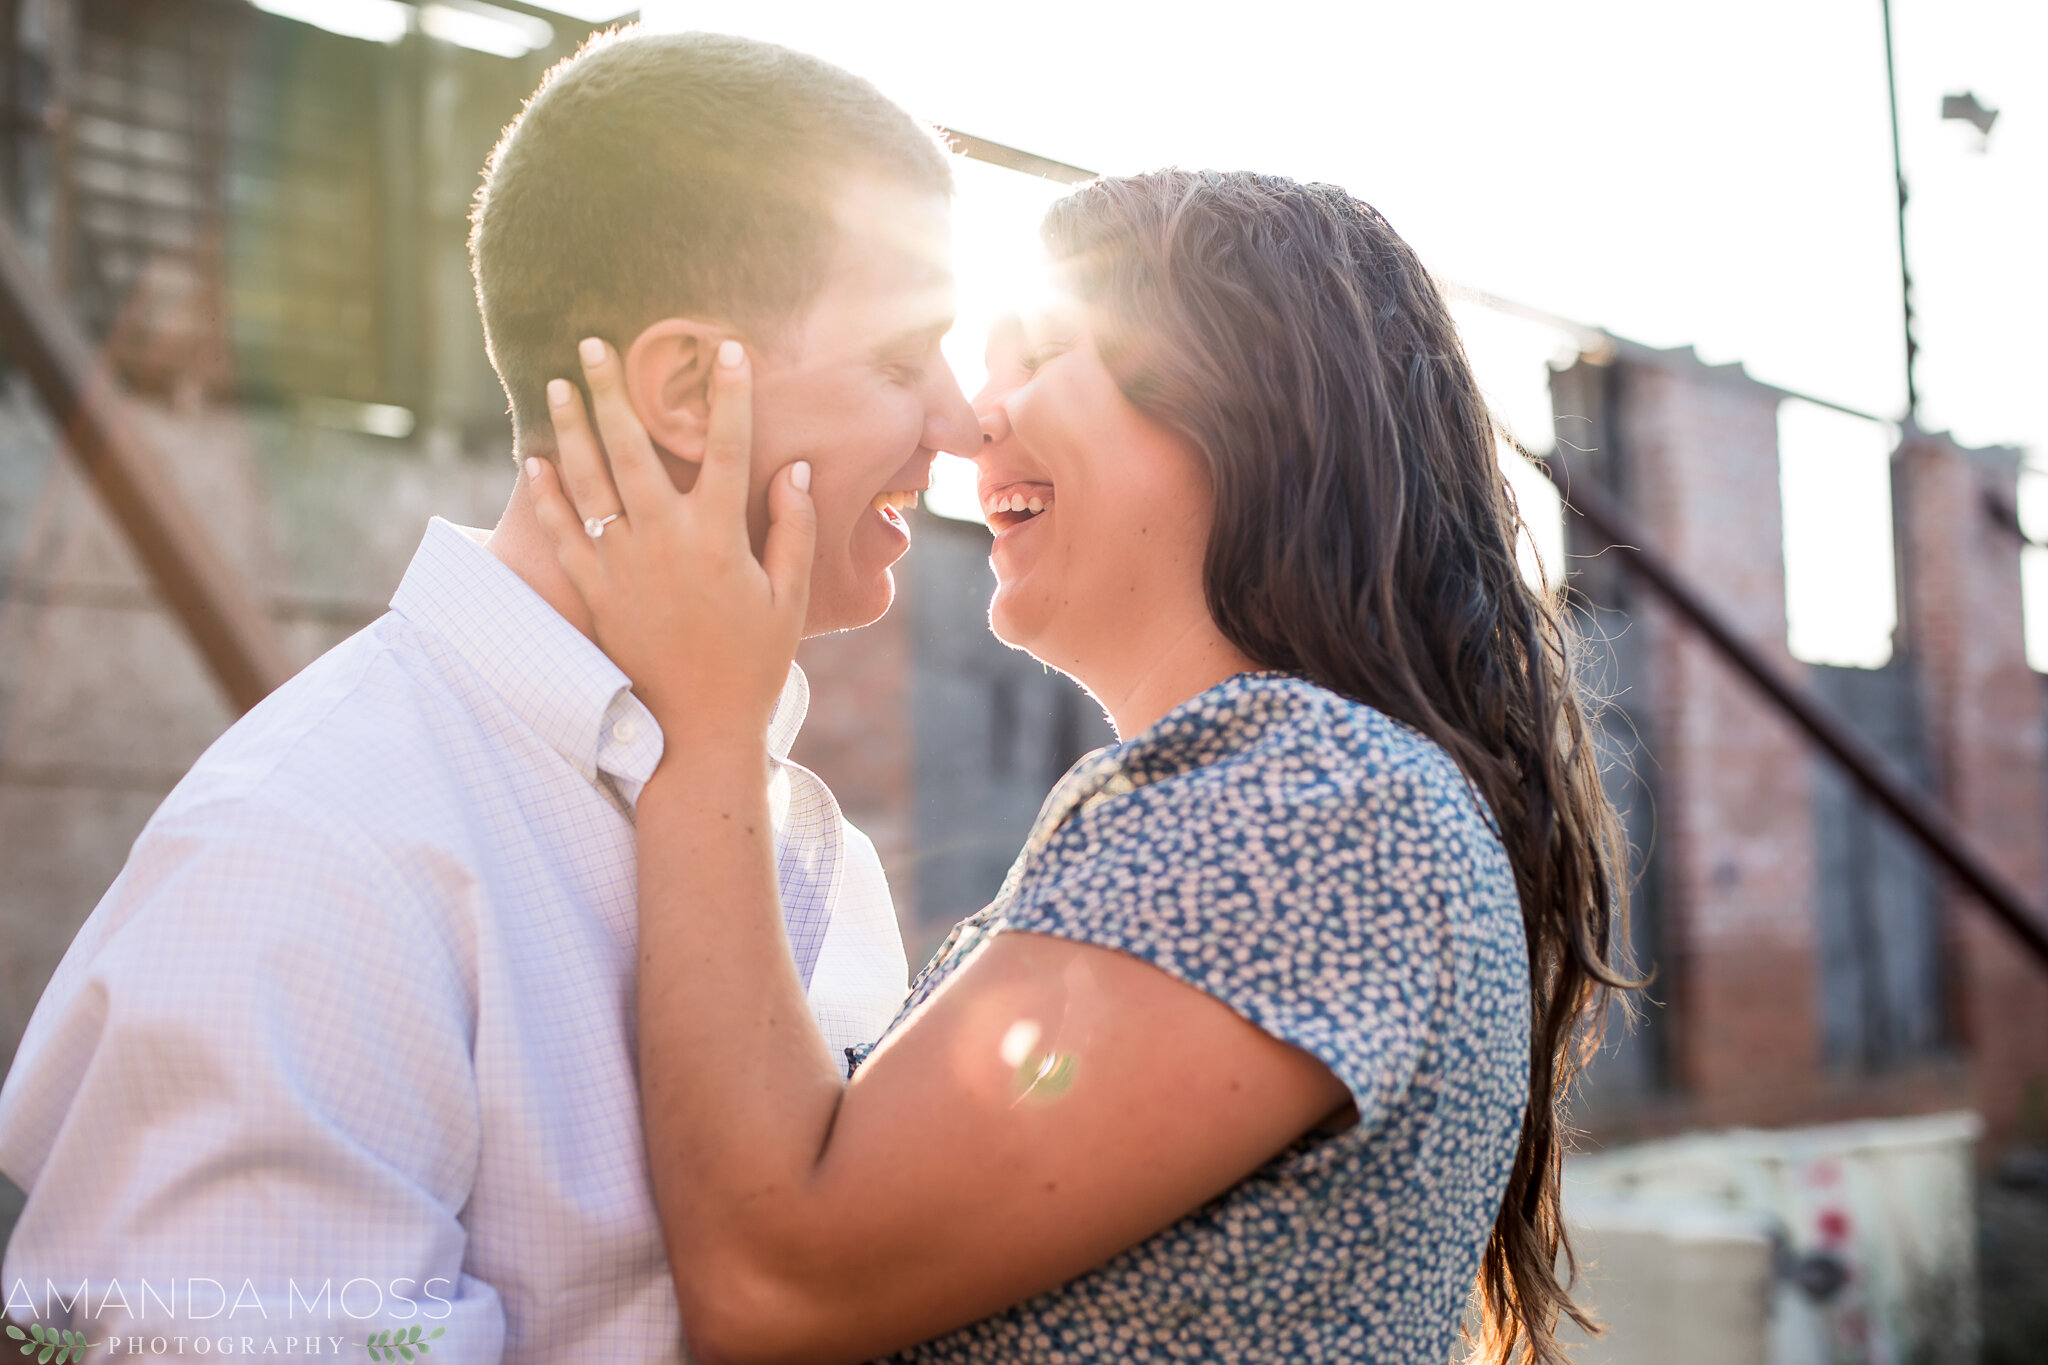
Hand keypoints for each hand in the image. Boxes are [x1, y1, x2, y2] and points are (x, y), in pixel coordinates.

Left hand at [527, 336, 815, 749]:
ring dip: (572, 428)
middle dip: (613, 390)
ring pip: (588, 482)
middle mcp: (664, 541)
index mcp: (719, 538)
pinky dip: (546, 496)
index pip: (727, 448)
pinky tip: (535, 460)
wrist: (698, 728)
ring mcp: (623, 565)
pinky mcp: (596, 592)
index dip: (730, 395)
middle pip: (633, 448)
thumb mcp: (789, 600)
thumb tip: (794, 471)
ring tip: (560, 384)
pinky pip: (563, 534)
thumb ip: (792, 532)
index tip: (727, 349)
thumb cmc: (753, 663)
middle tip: (595, 343)